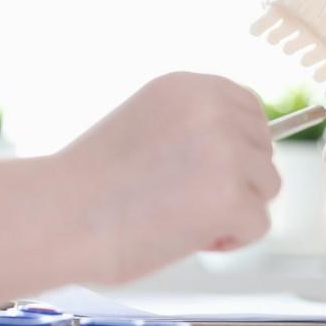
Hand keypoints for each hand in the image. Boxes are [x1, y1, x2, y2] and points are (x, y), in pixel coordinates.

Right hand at [51, 72, 281, 285]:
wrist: (59, 217)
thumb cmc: (91, 185)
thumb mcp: (147, 126)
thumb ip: (192, 127)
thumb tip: (244, 152)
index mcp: (187, 85)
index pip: (250, 109)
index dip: (233, 148)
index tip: (200, 172)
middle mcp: (211, 107)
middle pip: (263, 149)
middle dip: (235, 179)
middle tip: (179, 199)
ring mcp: (224, 149)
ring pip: (266, 186)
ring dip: (232, 209)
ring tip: (178, 216)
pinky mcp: (229, 195)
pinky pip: (258, 224)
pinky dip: (228, 240)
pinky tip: (183, 236)